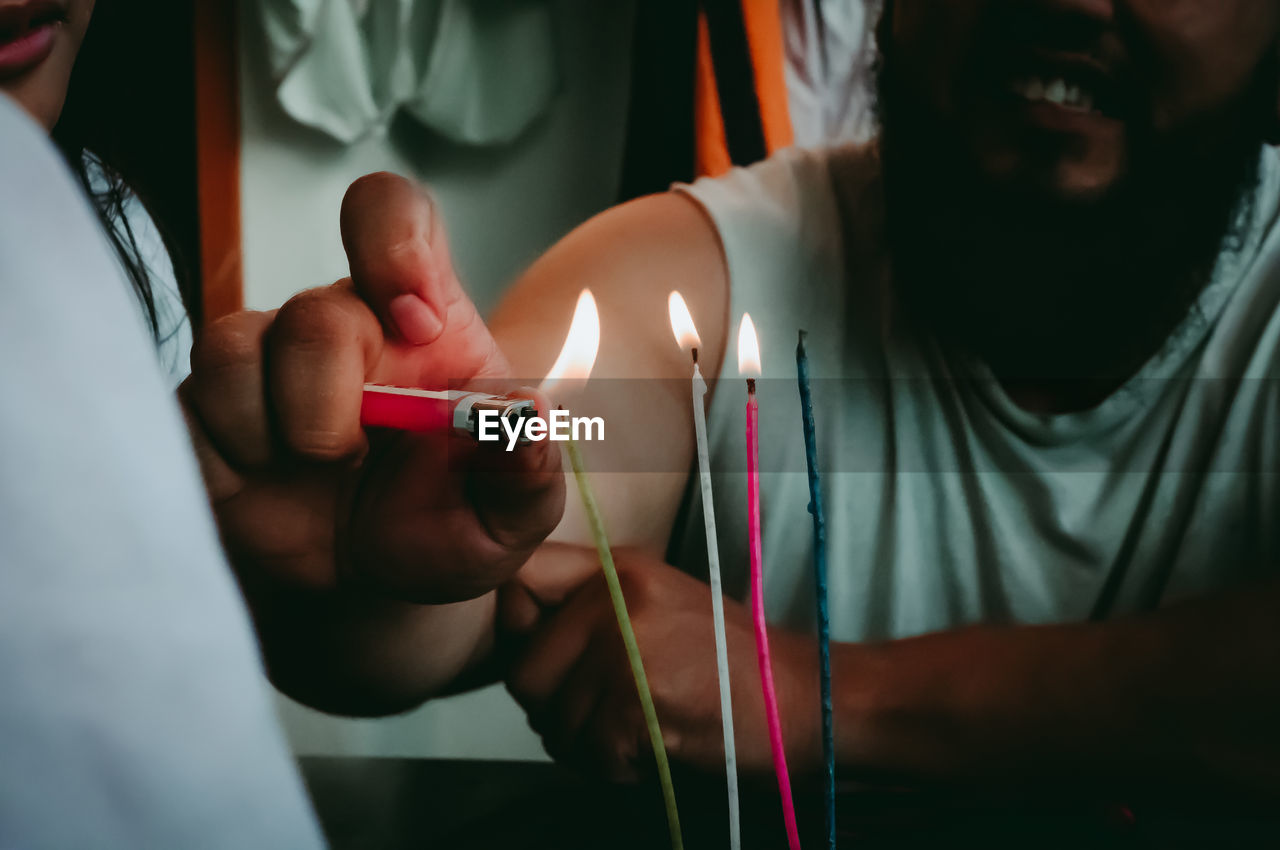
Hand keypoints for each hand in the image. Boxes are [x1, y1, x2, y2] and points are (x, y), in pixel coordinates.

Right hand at [181, 173, 564, 603]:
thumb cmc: (446, 523)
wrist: (375, 583)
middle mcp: (338, 326)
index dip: (395, 242)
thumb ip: (529, 470)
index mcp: (421, 318)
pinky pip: (185, 410)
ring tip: (315, 472)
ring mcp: (265, 363)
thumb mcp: (511, 514)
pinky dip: (224, 459)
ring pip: (231, 348)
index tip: (418, 319)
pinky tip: (264, 483)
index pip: (393, 214)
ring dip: (274, 431)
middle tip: (352, 457)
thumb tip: (527, 418)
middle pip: (313, 312)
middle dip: (332, 399)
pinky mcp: (206, 412)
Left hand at [502, 544, 820, 780]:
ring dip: (586, 747)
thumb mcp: (656, 605)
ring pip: (553, 722)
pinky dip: (616, 770)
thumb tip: (513, 632)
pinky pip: (589, 754)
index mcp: (617, 566)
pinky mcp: (639, 700)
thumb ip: (587, 608)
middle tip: (601, 718)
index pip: (519, 580)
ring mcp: (626, 646)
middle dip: (553, 709)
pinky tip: (654, 751)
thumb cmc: (730, 664)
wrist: (803, 698)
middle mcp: (615, 596)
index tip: (549, 658)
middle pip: (523, 670)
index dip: (516, 628)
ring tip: (637, 734)